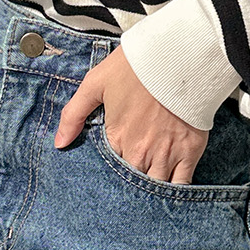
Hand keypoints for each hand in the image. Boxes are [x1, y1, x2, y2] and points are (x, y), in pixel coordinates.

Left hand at [54, 46, 208, 183]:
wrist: (178, 57)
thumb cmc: (135, 68)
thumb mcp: (95, 84)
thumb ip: (74, 115)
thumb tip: (59, 144)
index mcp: (116, 139)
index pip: (108, 170)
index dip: (108, 172)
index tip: (109, 170)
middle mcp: (139, 153)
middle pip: (130, 183)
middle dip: (127, 187)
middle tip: (126, 187)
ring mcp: (166, 155)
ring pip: (154, 188)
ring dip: (148, 192)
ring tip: (145, 192)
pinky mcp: (190, 153)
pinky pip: (181, 185)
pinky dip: (175, 191)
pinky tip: (169, 192)